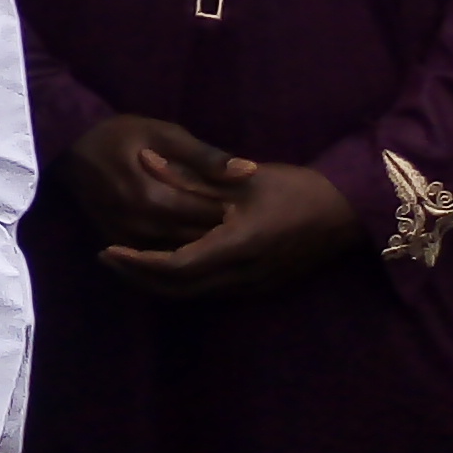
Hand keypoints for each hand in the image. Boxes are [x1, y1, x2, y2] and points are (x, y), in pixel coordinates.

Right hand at [57, 112, 236, 251]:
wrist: (65, 145)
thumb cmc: (118, 135)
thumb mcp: (163, 134)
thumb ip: (206, 156)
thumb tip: (250, 171)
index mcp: (153, 199)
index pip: (209, 216)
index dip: (230, 206)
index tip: (240, 197)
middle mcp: (140, 226)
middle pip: (197, 237)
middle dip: (216, 226)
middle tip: (232, 210)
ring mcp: (126, 238)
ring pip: (179, 249)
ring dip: (197, 237)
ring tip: (210, 220)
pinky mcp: (117, 242)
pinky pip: (157, 253)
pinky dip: (174, 243)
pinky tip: (183, 229)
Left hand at [94, 142, 362, 301]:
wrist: (345, 212)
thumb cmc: (295, 188)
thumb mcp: (240, 177)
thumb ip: (190, 174)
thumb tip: (144, 159)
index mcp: (238, 246)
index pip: (177, 266)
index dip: (139, 262)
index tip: (108, 250)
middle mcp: (245, 274)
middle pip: (180, 288)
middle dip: (140, 277)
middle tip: (106, 258)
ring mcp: (255, 285)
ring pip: (195, 293)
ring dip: (158, 282)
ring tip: (126, 262)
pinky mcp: (261, 285)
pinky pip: (212, 290)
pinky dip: (182, 281)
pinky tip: (163, 263)